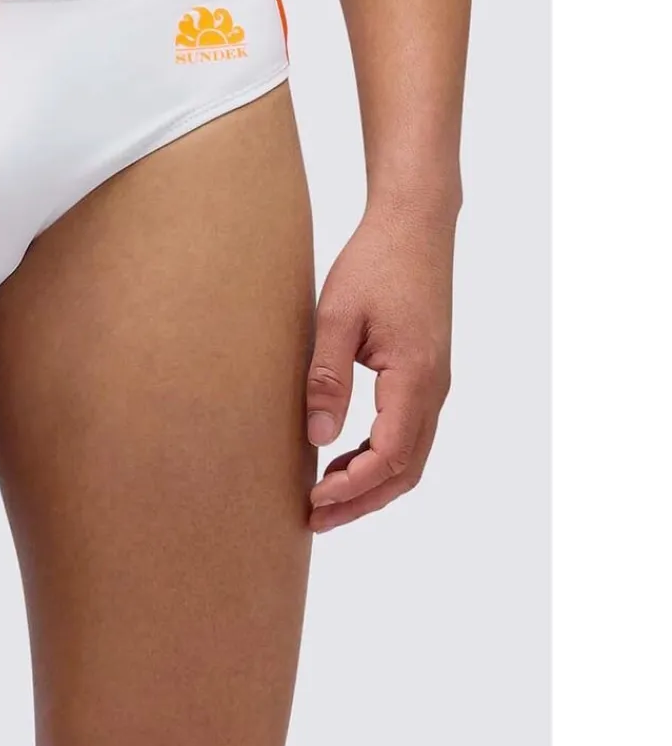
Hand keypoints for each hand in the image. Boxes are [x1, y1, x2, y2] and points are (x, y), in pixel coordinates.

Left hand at [305, 208, 454, 530]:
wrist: (415, 225)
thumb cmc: (374, 263)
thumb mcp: (336, 316)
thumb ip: (327, 377)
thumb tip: (319, 439)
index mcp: (414, 377)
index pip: (389, 456)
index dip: (351, 487)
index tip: (312, 501)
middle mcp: (434, 388)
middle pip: (404, 470)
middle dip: (360, 501)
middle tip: (314, 520)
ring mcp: (434, 384)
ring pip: (409, 457)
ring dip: (370, 484)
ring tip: (323, 500)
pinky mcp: (425, 376)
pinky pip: (408, 434)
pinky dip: (377, 458)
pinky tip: (341, 460)